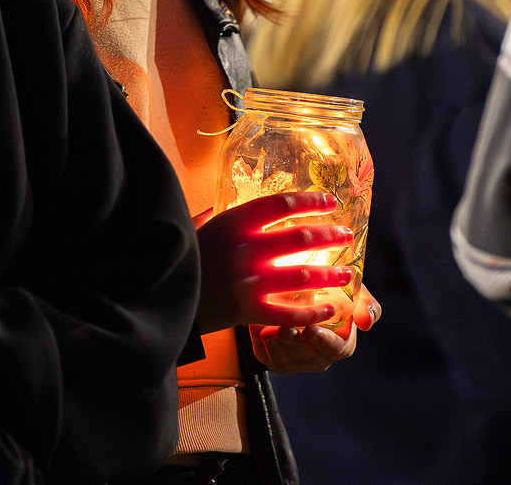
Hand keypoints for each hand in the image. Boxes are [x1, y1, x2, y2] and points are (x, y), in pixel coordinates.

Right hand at [193, 192, 353, 333]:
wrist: (162, 297)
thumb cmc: (183, 257)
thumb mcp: (197, 226)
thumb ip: (218, 213)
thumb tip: (231, 196)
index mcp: (233, 222)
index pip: (281, 204)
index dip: (310, 201)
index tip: (330, 201)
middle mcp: (243, 249)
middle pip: (299, 238)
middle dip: (329, 235)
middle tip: (346, 235)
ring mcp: (246, 282)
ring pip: (301, 277)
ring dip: (329, 275)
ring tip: (347, 275)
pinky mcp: (246, 311)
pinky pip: (288, 314)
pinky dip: (311, 313)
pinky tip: (328, 309)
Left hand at [249, 285, 380, 372]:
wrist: (300, 297)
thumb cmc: (332, 295)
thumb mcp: (353, 295)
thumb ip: (366, 305)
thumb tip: (367, 321)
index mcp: (339, 346)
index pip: (335, 349)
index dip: (324, 341)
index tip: (313, 329)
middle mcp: (317, 359)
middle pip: (304, 356)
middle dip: (294, 343)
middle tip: (286, 329)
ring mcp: (293, 362)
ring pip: (282, 356)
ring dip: (274, 340)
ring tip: (267, 323)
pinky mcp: (271, 358)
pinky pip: (263, 352)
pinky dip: (258, 336)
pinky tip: (254, 320)